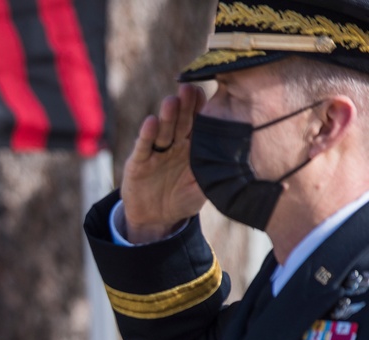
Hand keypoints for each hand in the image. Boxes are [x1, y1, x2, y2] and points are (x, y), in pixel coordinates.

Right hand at [121, 83, 208, 242]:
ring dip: (167, 116)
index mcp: (193, 147)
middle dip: (185, 105)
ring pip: (163, 130)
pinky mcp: (138, 163)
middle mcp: (174, 145)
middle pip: (181, 121)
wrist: (155, 219)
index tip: (210, 94)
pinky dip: (147, 135)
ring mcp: (156, 152)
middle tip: (190, 88)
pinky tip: (150, 122)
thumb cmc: (183, 200)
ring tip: (172, 101)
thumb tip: (233, 160)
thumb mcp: (202, 189)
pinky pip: (144, 147)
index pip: (199, 123)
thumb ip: (212, 173)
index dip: (202, 109)